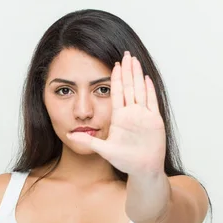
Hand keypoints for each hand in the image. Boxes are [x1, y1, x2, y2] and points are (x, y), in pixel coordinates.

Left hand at [66, 51, 166, 175]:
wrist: (142, 169)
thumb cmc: (125, 161)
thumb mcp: (104, 150)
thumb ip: (88, 142)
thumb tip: (69, 137)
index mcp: (119, 117)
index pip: (117, 93)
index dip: (116, 78)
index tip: (113, 63)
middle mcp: (132, 113)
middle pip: (129, 87)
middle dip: (127, 70)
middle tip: (126, 53)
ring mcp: (143, 116)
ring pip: (140, 90)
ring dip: (137, 75)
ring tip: (135, 60)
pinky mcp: (154, 121)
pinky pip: (152, 102)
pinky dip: (149, 90)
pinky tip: (146, 78)